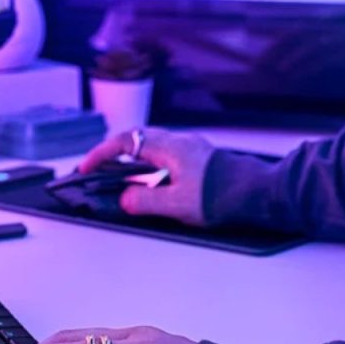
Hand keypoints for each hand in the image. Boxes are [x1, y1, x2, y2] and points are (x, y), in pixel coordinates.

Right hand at [79, 129, 215, 225]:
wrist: (258, 194)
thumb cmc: (222, 196)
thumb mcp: (176, 205)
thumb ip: (145, 201)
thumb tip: (125, 199)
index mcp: (170, 148)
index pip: (125, 142)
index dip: (101, 154)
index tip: (86, 167)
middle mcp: (181, 143)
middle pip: (138, 138)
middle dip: (115, 153)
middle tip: (99, 168)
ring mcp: (192, 149)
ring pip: (154, 146)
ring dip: (134, 159)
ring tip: (122, 178)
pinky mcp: (202, 159)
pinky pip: (167, 155)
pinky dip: (151, 165)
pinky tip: (153, 183)